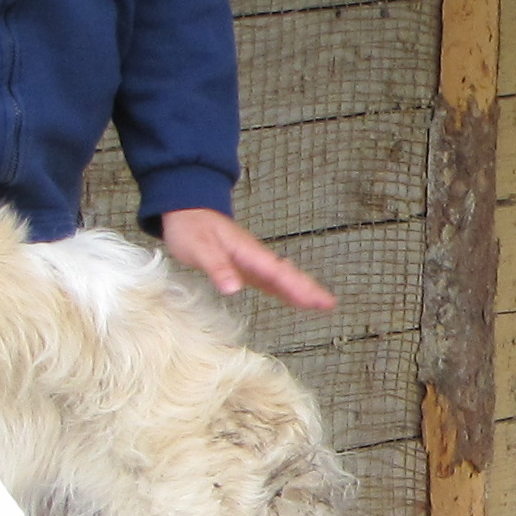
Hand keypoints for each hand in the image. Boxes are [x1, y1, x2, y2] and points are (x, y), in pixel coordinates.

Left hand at [159, 207, 336, 311]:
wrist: (186, 211)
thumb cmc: (191, 228)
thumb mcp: (199, 248)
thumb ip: (218, 268)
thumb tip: (234, 289)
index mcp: (248, 251)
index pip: (277, 271)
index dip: (297, 286)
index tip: (316, 298)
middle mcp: (255, 256)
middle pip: (287, 274)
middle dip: (308, 288)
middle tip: (330, 304)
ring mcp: (252, 262)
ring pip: (282, 277)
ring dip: (302, 289)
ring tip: (323, 304)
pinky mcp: (246, 267)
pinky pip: (271, 280)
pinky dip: (285, 289)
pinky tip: (295, 299)